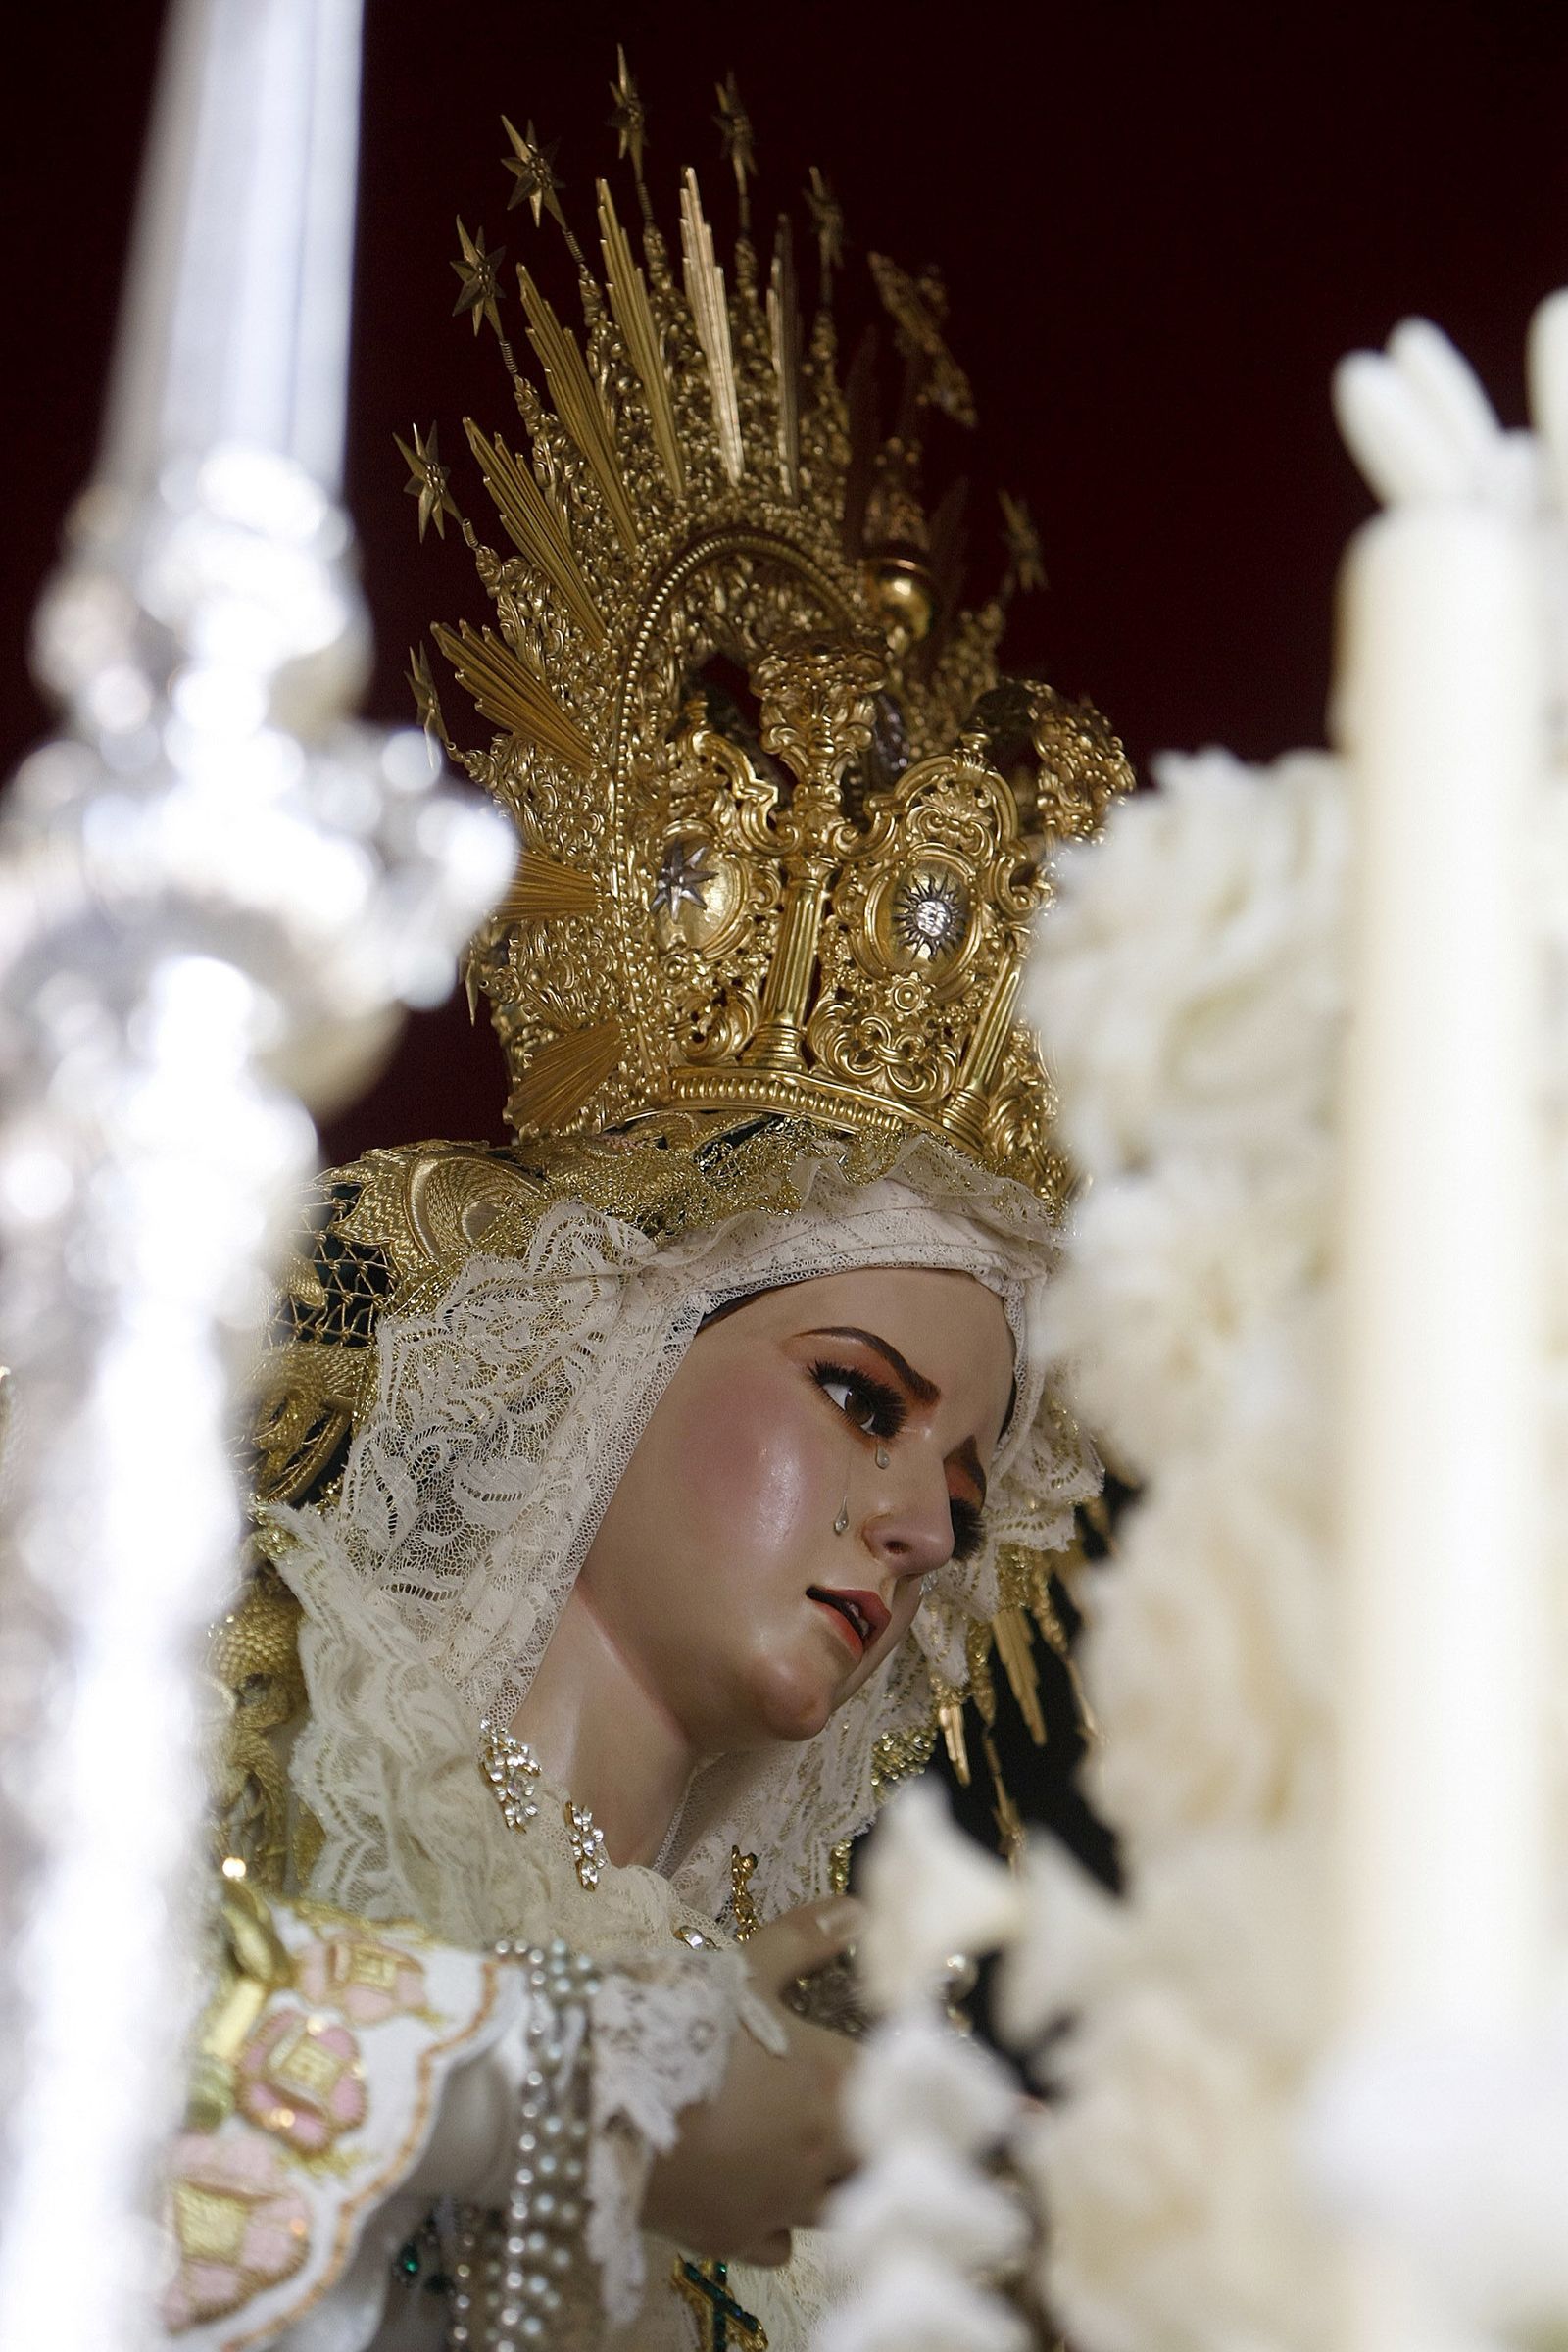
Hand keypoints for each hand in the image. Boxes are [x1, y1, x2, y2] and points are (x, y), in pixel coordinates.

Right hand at [642, 1898, 863, 2266]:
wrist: (606, 2098)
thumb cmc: (684, 2023)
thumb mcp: (747, 1970)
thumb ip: (806, 1938)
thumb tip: (858, 1908)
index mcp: (835, 2086)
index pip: (892, 2090)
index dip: (883, 2075)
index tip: (866, 2064)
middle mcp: (822, 2155)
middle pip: (874, 2160)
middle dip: (865, 2138)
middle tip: (839, 2111)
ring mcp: (781, 2204)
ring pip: (836, 2206)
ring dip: (829, 2182)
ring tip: (801, 2152)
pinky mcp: (737, 2239)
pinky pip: (781, 2245)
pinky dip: (779, 2223)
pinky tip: (759, 2193)